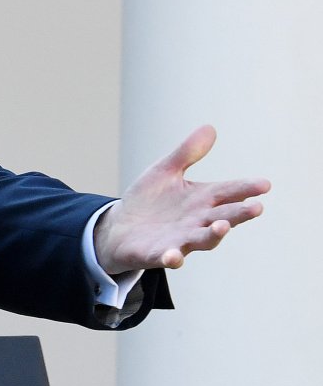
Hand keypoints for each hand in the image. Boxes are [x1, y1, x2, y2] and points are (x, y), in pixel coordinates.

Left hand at [95, 125, 268, 273]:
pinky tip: (173, 256)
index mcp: (201, 200)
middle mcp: (197, 222)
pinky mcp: (158, 254)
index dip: (246, 188)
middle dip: (239, 214)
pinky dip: (173, 258)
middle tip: (256, 207)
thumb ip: (186, 153)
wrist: (119, 229)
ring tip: (222, 227)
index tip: (265, 184)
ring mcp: (180, 240)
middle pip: (223, 217)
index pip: (228, 192)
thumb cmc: (148, 201)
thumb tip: (210, 128)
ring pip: (203, 240)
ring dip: (213, 235)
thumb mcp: (165, 171)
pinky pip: (168, 258)